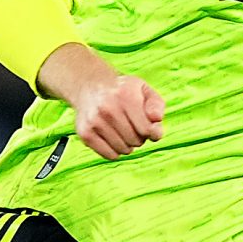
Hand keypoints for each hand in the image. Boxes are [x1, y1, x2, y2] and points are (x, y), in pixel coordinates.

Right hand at [38, 43, 164, 158]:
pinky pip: (110, 155)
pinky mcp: (85, 133)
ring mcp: (95, 121)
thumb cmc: (123, 91)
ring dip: (128, 145)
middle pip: (136, 141)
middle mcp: (108, 108)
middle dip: (139, 137)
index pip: (147, 130)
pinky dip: (115, 151)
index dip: (152, 132)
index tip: (150, 127)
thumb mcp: (144, 90)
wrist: (90, 86)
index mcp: (125, 95)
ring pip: (124, 150)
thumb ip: (156, 104)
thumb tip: (157, 119)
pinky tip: (113, 138)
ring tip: (123, 131)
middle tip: (133, 126)